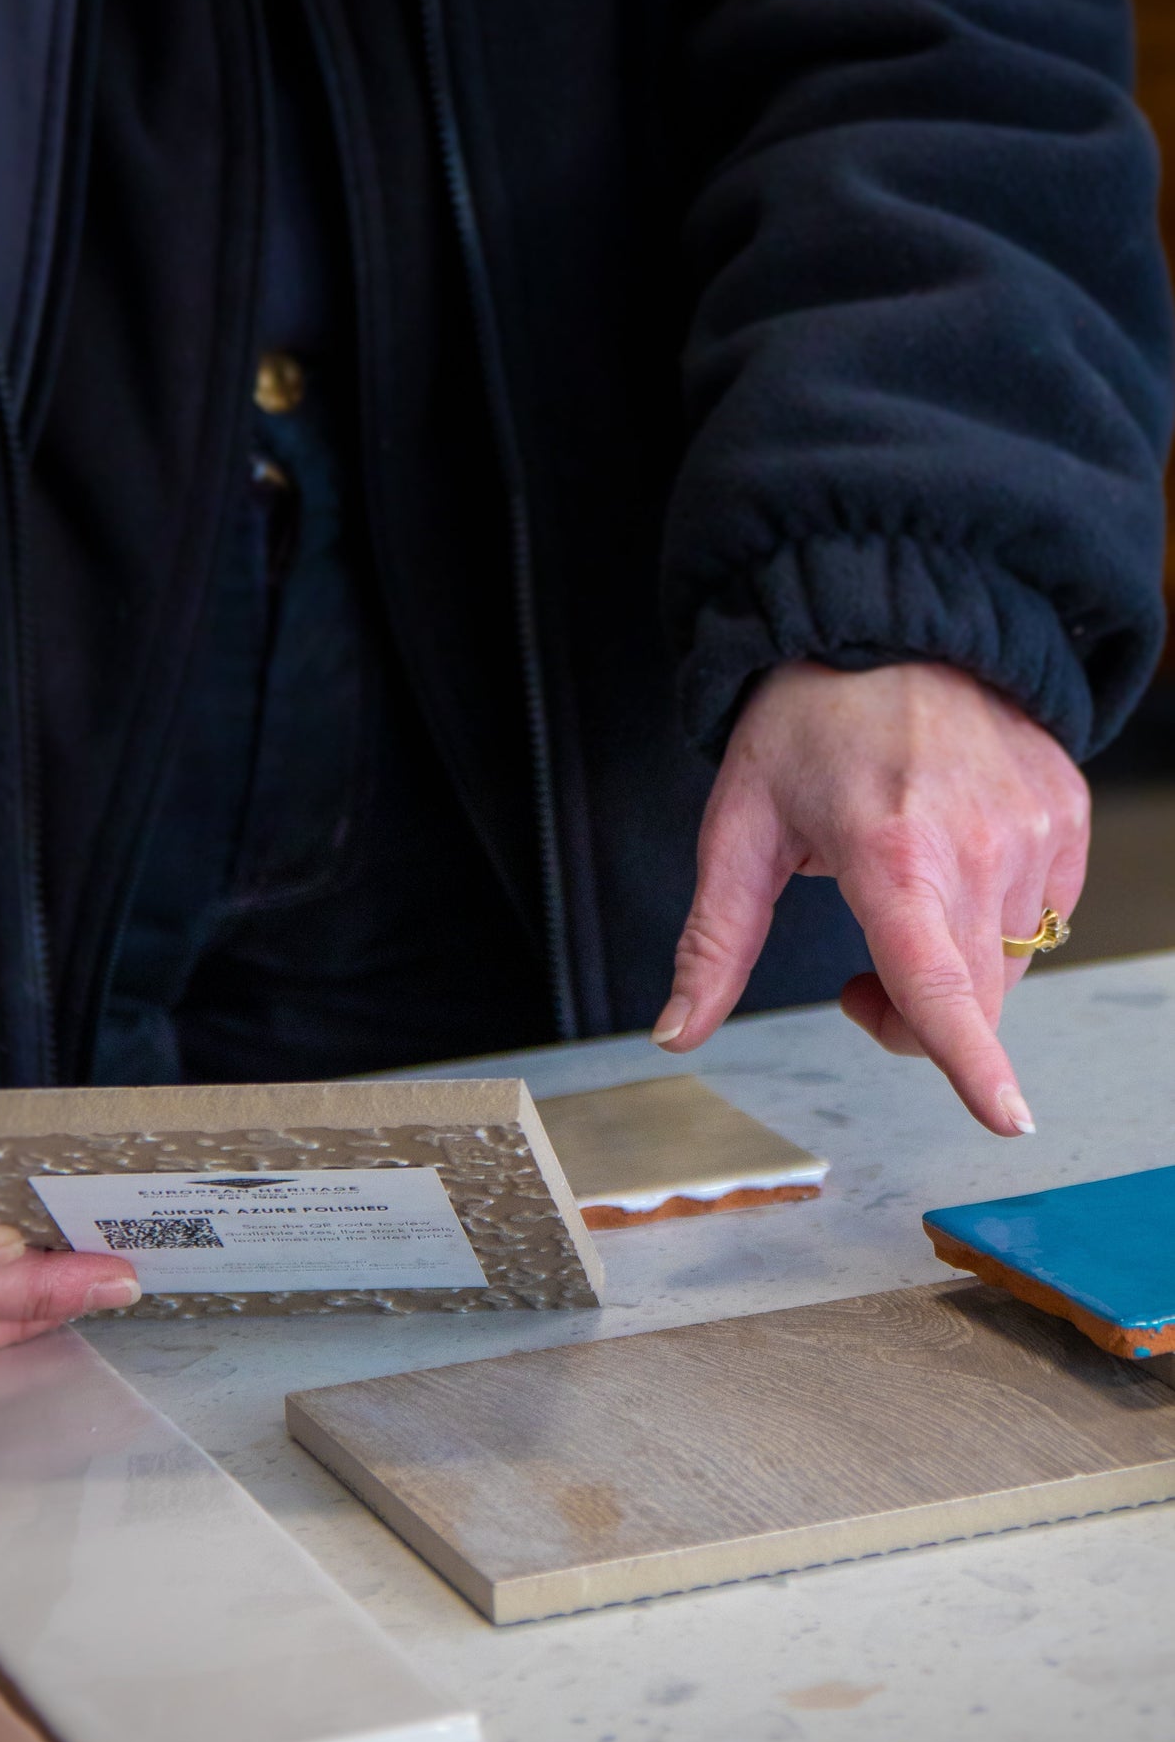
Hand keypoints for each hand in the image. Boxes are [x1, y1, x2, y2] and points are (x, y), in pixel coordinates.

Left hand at [653, 662, 1089, 1134]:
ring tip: (901, 905)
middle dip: (911, 1022)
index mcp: (890, 852)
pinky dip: (995, 922)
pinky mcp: (1066, 811)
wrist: (889, 623)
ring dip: (955, 972)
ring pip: (1009, 966)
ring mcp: (1033, 825)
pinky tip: (950, 870)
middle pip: (971, 999)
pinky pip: (1045, 915)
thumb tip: (675, 1033)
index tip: (1006, 1119)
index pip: (937, 982)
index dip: (970, 1061)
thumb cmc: (805, 725)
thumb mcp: (739, 829)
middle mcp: (978, 843)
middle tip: (853, 981)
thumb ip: (714, 943)